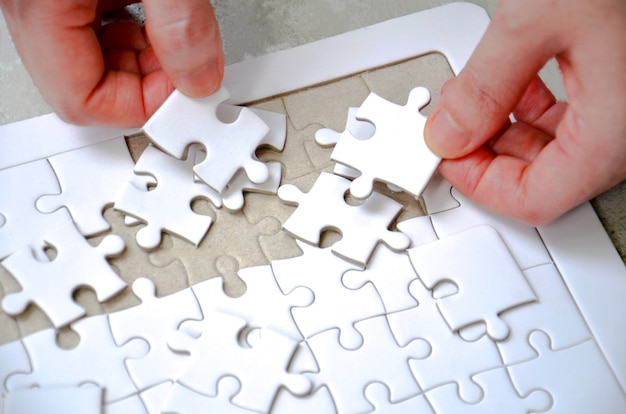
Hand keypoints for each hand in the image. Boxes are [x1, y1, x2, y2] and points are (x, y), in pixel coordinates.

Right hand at [0, 0, 223, 126]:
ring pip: (94, 62)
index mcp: (38, 7)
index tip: (184, 90)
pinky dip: (135, 33)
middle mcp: (33, 9)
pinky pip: (97, 32)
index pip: (82, 102)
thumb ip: (180, 23)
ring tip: (171, 29)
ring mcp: (48, 3)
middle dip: (148, 82)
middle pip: (90, 87)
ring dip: (144, 58)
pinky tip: (156, 14)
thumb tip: (199, 78)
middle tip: (186, 61)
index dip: (142, 106)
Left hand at [424, 0, 625, 225]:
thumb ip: (485, 85)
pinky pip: (573, 116)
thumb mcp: (541, 17)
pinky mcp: (621, 84)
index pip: (533, 199)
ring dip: (504, 127)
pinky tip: (512, 80)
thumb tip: (449, 132)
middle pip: (542, 176)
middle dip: (486, 151)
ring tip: (471, 95)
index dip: (477, 183)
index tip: (445, 155)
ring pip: (554, 147)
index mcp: (614, 132)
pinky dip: (531, 105)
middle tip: (450, 122)